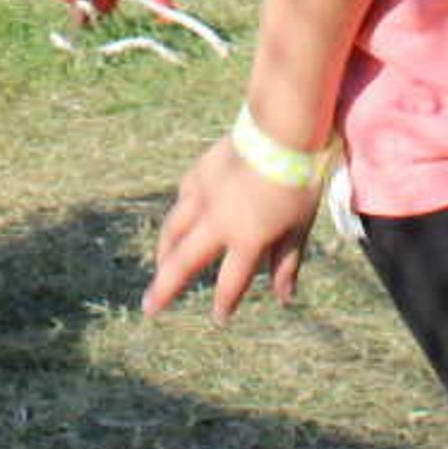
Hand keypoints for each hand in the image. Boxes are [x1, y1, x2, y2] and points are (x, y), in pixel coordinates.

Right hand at [142, 134, 326, 324]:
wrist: (281, 131)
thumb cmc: (298, 182)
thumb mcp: (298, 227)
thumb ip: (286, 262)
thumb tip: (284, 297)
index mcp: (247, 239)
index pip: (230, 283)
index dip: (224, 304)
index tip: (219, 317)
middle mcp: (218, 222)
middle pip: (183, 261)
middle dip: (165, 288)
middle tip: (149, 307)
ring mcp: (203, 196)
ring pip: (173, 230)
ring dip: (164, 253)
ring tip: (160, 268)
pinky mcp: (198, 174)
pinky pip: (183, 200)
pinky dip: (181, 216)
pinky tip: (181, 222)